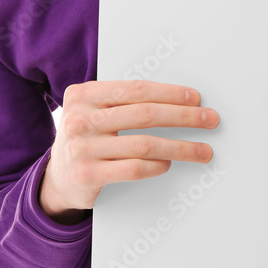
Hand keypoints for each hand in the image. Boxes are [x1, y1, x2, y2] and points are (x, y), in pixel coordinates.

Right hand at [39, 80, 219, 219]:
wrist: (58, 178)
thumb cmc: (86, 139)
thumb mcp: (92, 112)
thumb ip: (121, 102)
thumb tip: (176, 100)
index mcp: (83, 95)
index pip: (135, 89)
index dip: (169, 93)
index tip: (195, 99)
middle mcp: (80, 118)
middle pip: (144, 114)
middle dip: (183, 116)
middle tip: (209, 120)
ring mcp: (82, 147)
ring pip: (144, 144)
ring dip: (180, 147)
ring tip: (201, 150)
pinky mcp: (88, 174)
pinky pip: (133, 169)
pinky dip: (157, 166)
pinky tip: (168, 164)